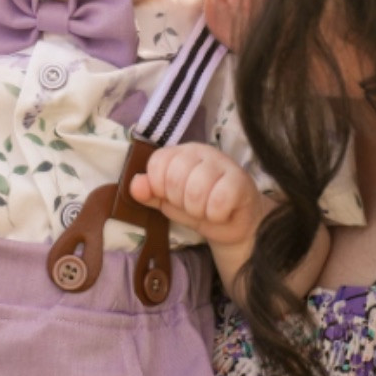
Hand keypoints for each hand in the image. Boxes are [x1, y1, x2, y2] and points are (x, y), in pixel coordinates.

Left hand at [129, 142, 263, 251]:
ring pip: (196, 191)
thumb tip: (134, 185)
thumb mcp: (168, 202)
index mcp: (180, 152)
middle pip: (175, 178)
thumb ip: (150, 192)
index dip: (160, 187)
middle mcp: (202, 151)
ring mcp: (223, 163)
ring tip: (208, 209)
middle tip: (194, 205)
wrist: (233, 224)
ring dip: (199, 210)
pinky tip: (223, 212)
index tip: (173, 197)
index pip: (157, 163)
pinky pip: (218, 201)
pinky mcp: (241, 180)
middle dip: (181, 202)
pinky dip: (216, 215)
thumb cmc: (199, 207)